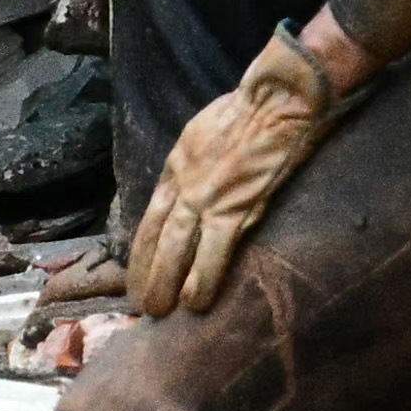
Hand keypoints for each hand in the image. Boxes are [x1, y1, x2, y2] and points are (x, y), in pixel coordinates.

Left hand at [128, 21, 358, 316]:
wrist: (274, 99)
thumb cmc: (247, 111)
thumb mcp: (200, 132)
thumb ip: (190, 162)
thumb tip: (185, 184)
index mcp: (175, 166)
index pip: (150, 216)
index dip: (141, 249)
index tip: (136, 272)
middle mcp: (182, 183)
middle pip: (155, 236)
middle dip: (145, 272)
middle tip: (140, 303)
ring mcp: (205, 197)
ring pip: (175, 249)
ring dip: (165, 283)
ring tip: (158, 311)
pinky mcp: (233, 207)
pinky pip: (213, 252)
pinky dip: (202, 279)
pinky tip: (196, 302)